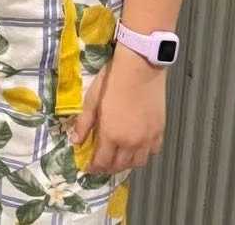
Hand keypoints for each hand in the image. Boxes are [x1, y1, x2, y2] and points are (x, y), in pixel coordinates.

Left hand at [69, 50, 165, 174]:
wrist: (139, 68)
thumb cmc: (112, 80)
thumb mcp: (92, 99)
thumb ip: (84, 123)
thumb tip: (75, 141)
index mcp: (111, 135)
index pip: (102, 162)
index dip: (94, 167)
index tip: (88, 167)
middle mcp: (130, 143)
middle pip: (120, 166)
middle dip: (108, 167)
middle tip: (101, 162)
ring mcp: (147, 139)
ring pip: (137, 163)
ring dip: (126, 163)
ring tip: (119, 156)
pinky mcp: (159, 131)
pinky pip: (152, 152)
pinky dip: (143, 154)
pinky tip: (137, 147)